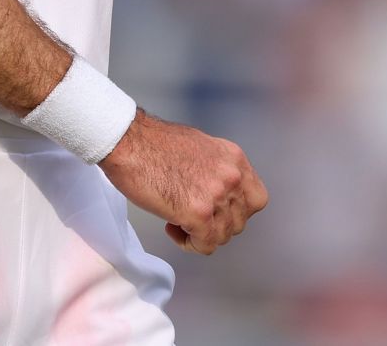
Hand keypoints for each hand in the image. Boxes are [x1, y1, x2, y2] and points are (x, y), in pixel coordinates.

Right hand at [98, 109, 268, 253]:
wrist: (130, 141)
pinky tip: (172, 227)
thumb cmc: (155, 144)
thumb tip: (220, 193)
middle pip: (239, 221)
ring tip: (178, 220)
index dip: (237, 211)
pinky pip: (205, 244)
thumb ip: (218, 169)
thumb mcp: (202, 147)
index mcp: (235, 158)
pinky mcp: (198, 213)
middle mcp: (232, 176)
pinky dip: (189, 244)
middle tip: (191, 218)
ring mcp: (217, 195)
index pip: (257, 199)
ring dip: (200, 235)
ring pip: (223, 236)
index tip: (216, 212)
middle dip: (216, 225)